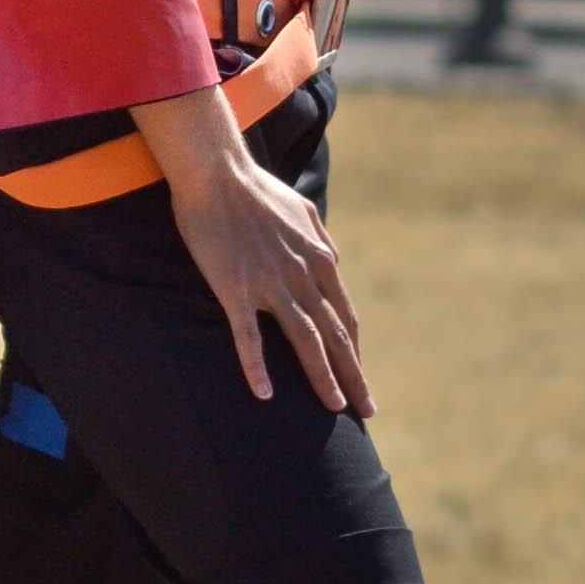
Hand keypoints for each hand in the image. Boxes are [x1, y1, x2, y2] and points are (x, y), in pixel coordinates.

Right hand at [130, 82, 370, 412]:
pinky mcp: (236, 288)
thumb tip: (335, 261)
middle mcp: (303, 275)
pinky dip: (258, 368)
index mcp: (320, 259)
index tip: (359, 375)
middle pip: (335, 335)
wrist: (217, 172)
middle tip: (367, 411)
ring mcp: (271, 284)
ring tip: (334, 409)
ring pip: (305, 340)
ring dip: (323, 378)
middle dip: (354, 376)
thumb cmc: (256, 189)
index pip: (345, 316)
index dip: (354, 349)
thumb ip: (321, 240)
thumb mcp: (302, 210)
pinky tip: (265, 396)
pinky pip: (249, 337)